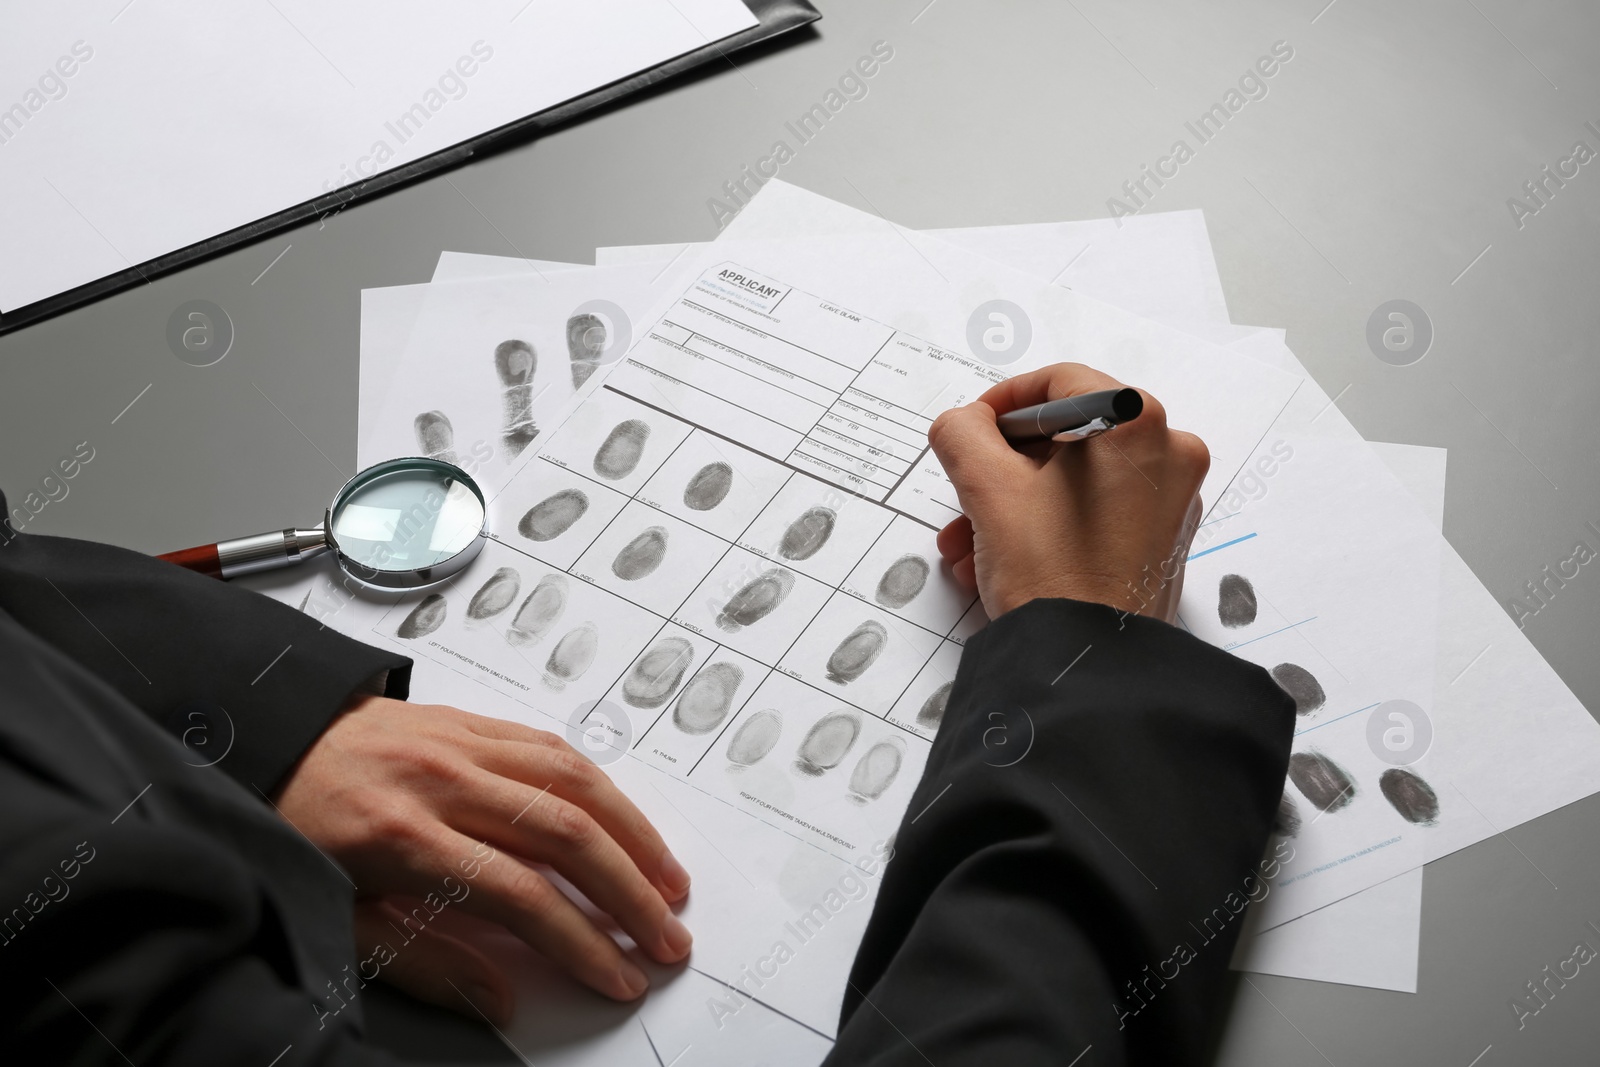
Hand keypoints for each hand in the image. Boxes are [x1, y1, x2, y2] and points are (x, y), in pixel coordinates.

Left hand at [274, 696, 691, 1021]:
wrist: (263, 742)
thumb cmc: (298, 831)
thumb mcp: (343, 918)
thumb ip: (428, 962)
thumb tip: (504, 998)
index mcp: (403, 836)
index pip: (520, 895)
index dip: (581, 942)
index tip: (618, 976)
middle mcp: (443, 780)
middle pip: (565, 834)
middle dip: (629, 894)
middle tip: (667, 940)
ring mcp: (461, 742)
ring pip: (574, 781)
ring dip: (634, 834)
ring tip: (670, 882)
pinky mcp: (470, 719)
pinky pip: (552, 746)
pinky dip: (601, 785)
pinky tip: (625, 820)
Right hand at [928, 362, 1207, 621]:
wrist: (1091, 668)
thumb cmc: (1055, 578)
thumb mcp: (988, 490)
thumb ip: (964, 434)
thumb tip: (964, 423)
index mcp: (1136, 423)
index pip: (1058, 382)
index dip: (1003, 403)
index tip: (971, 430)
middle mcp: (1167, 455)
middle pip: (1064, 437)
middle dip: (1001, 471)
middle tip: (965, 499)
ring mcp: (1169, 501)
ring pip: (1073, 481)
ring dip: (1012, 505)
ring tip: (972, 544)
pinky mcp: (1160, 541)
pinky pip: (1093, 513)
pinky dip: (1045, 526)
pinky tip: (1002, 560)